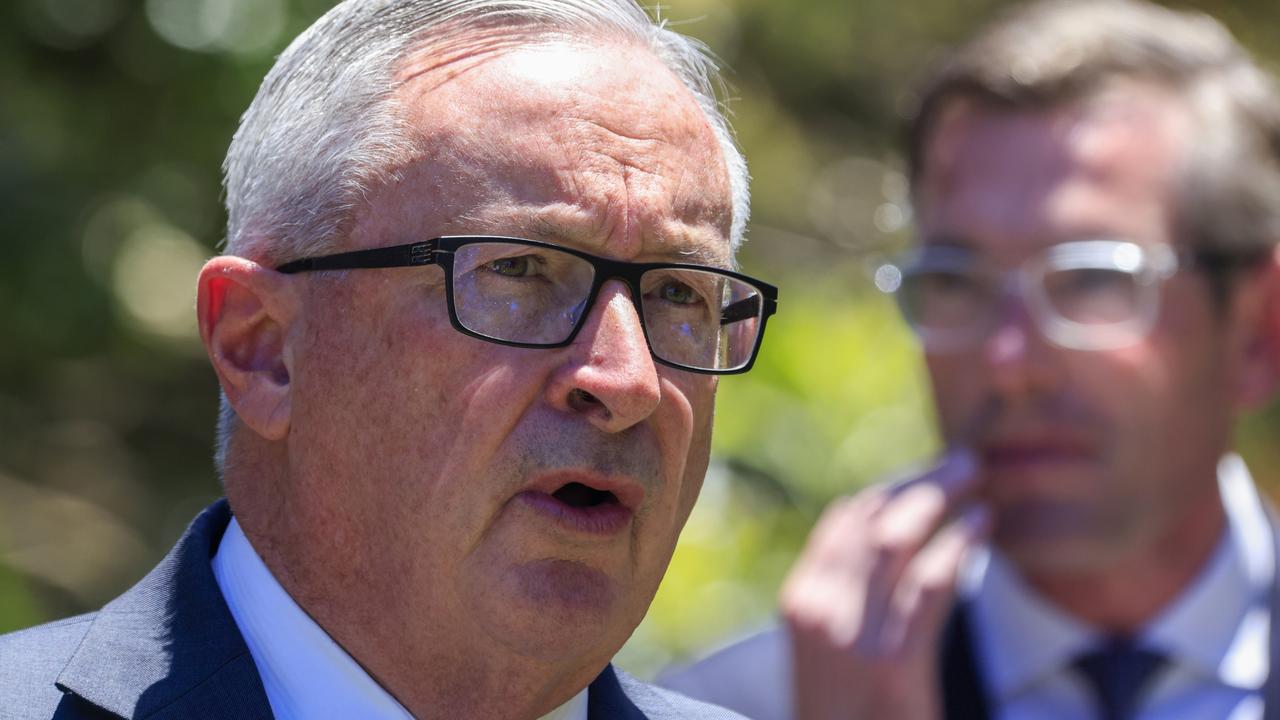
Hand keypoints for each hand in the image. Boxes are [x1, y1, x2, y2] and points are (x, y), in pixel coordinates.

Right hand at [779, 449, 990, 719]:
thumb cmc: (850, 717)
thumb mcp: (833, 653)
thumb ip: (853, 598)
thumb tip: (896, 540)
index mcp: (800, 603)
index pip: (842, 520)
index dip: (892, 489)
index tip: (931, 476)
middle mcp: (816, 612)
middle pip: (871, 519)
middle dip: (922, 482)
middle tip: (967, 463)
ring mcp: (850, 639)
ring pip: (898, 540)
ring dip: (943, 501)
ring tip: (981, 484)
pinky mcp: (891, 668)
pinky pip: (930, 585)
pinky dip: (960, 547)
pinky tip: (984, 529)